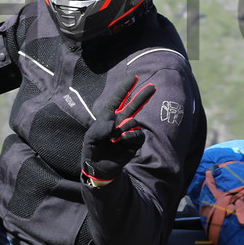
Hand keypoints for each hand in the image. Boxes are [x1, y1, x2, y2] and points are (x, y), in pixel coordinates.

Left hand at [81, 72, 155, 186]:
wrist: (99, 167)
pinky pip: (138, 134)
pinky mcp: (133, 142)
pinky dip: (132, 135)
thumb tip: (115, 126)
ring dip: (125, 127)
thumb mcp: (90, 138)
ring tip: (114, 138)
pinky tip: (124, 139)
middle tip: (153, 87)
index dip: (124, 88)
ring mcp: (127, 131)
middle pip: (133, 105)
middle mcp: (119, 122)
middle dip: (142, 96)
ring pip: (134, 122)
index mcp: (107, 117)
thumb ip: (100, 129)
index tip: (132, 77)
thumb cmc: (92, 149)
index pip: (117, 99)